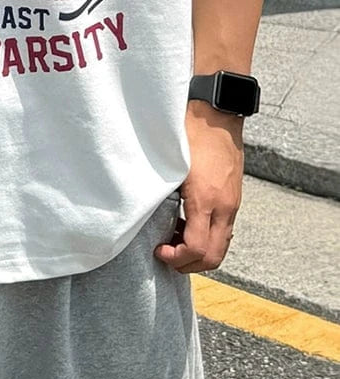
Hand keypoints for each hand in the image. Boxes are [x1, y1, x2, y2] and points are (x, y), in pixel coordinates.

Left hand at [154, 101, 243, 273]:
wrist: (216, 114)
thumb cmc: (188, 133)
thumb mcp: (169, 164)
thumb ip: (160, 192)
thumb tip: (144, 214)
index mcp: (205, 199)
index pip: (196, 249)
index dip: (176, 258)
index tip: (159, 251)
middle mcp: (224, 206)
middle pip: (214, 256)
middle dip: (189, 264)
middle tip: (167, 255)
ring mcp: (232, 203)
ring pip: (222, 246)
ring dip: (199, 252)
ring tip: (175, 240)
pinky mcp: (234, 198)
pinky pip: (225, 231)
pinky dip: (207, 238)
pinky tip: (187, 224)